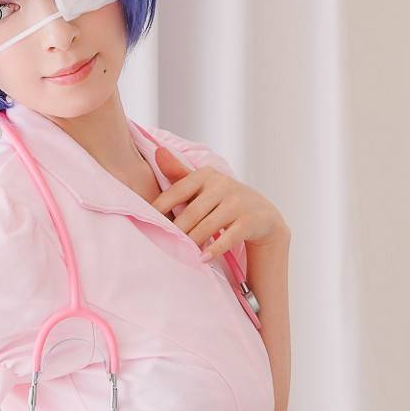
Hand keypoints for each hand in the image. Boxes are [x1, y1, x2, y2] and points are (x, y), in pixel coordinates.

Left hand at [149, 146, 289, 261]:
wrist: (263, 216)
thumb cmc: (223, 201)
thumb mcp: (203, 185)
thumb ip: (179, 172)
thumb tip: (158, 151)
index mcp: (206, 175)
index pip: (177, 191)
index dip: (160, 208)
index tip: (146, 223)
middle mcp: (223, 185)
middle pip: (191, 213)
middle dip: (176, 231)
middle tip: (163, 245)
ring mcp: (238, 203)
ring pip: (207, 226)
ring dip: (192, 242)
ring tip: (181, 255)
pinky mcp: (250, 221)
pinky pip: (228, 238)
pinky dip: (214, 249)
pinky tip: (202, 259)